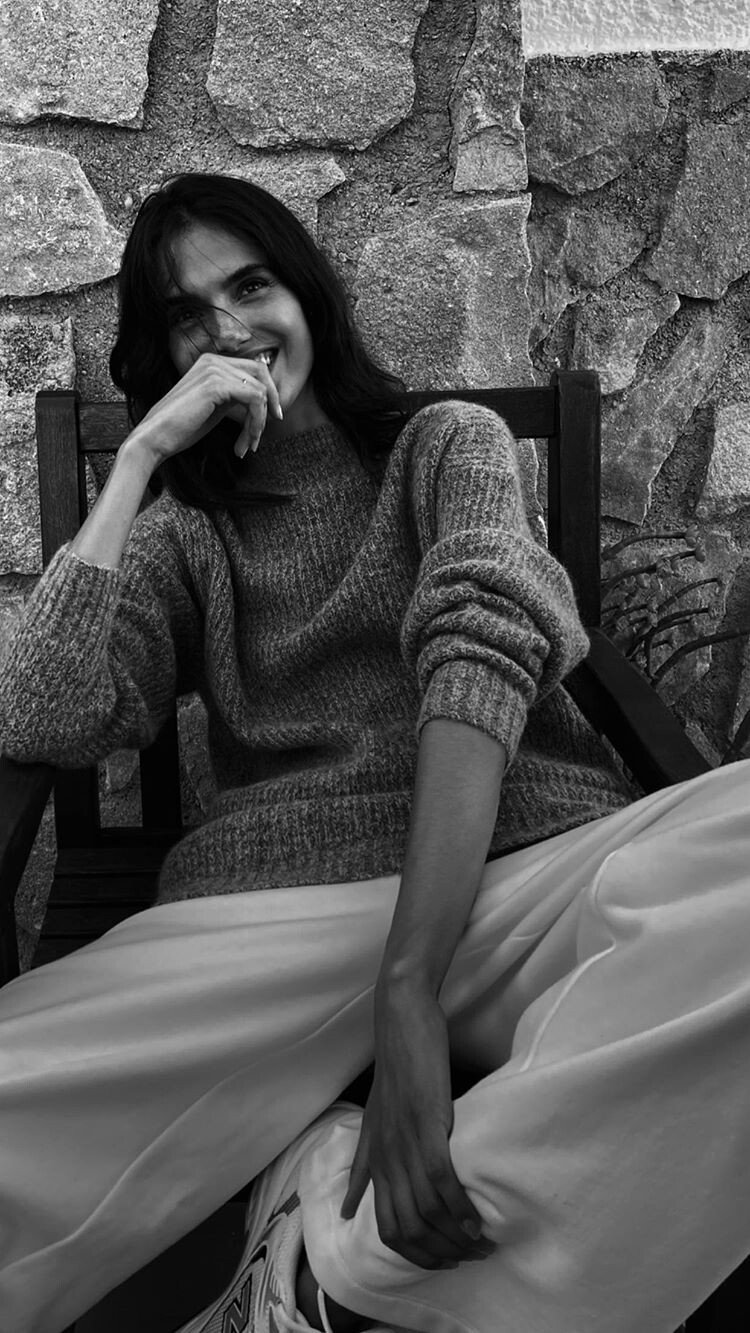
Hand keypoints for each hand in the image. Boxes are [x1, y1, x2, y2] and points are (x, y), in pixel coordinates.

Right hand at [126, 352, 282, 467]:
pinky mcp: (216, 385)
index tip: (269, 420)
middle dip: (267, 408)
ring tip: (246, 446)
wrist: (155, 438)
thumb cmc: (181, 428)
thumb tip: (261, 400)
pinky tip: (243, 443)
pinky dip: (254, 424)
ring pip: (259, 392)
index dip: (268, 394)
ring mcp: (214, 369)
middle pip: (261, 376)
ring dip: (258, 424)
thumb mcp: (214, 407)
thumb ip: (233, 397)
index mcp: (211, 362)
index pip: (254, 370)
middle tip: (259, 436)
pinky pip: (254, 400)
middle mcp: (213, 360)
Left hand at [340, 978, 495, 1270]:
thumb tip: (349, 1209)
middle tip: (470, 1257)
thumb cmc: (394, 1067)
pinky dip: (461, 1207)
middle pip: (407, 1229)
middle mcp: (386, 1158)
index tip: (445, 1260)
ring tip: (482, 1243)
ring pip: (426, 1211)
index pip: (387, 1228)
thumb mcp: (372, 1122)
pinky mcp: (426, 1124)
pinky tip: (478, 1219)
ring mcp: (404, 1143)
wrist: (401, 1020)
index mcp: (375, 1159)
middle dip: (439, 1253)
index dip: (416, 1254)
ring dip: (456, 1236)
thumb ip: (363, 1165)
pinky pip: (442, 1179)